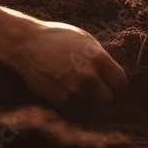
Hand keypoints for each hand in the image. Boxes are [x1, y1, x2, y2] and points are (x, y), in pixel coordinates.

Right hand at [10, 20, 127, 105]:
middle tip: (93, 86)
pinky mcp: (60, 100)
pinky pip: (75, 108)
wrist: (27, 44)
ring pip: (90, 106)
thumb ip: (101, 59)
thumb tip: (112, 76)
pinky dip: (72, 102)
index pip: (120, 83)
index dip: (116, 84)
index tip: (109, 82)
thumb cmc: (57, 39)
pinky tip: (63, 87)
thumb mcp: (85, 41)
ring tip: (74, 84)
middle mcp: (89, 76)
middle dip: (102, 93)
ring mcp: (74, 90)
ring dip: (85, 98)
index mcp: (98, 58)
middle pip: (108, 99)